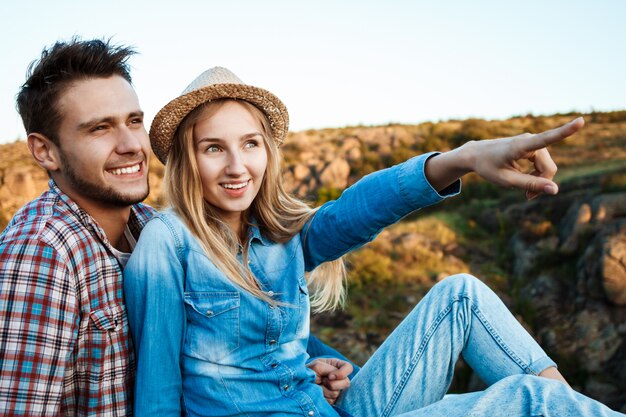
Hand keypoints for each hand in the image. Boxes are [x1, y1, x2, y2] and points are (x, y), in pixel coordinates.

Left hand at [306, 357, 352, 404]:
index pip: (348, 368)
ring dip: (325, 391)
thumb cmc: (310, 371)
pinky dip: (324, 398)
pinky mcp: (333, 399)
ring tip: (318, 386)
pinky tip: (319, 393)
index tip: (330, 376)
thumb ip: (327, 368)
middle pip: (346, 383)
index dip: (342, 373)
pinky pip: (332, 401)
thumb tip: (333, 378)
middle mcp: (340, 378)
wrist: (301, 382)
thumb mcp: (317, 365)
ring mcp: (337, 389)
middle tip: (322, 381)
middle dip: (332, 384)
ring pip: (337, 393)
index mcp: (337, 366)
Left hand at [470, 117, 584, 198]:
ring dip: (539, 180)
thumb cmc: (488, 167)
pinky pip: (542, 164)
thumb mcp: (506, 180)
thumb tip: (555, 190)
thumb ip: (531, 184)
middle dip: (541, 182)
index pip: (546, 139)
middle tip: (527, 196)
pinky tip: (525, 180)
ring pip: (547, 167)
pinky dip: (536, 175)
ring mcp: (531, 142)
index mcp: (520, 146)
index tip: (581, 121)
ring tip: (525, 189)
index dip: (565, 131)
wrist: (475, 154)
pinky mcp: (532, 145)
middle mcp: (529, 140)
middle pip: (548, 168)